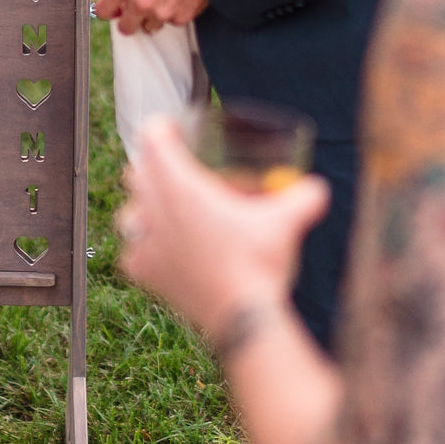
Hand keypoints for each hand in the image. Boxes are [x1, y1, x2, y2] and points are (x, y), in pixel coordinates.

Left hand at [95, 0, 207, 32]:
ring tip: (165, 0)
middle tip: (137, 11)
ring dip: (153, 18)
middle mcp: (140, 2)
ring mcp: (160, 13)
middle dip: (130, 21)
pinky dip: (174, 14)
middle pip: (125, 28)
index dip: (109, 10)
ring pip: (149, 27)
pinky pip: (172, 22)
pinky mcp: (179, 19)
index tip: (115, 9)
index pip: (103, 10)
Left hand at [115, 119, 328, 343]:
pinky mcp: (143, 271)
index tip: (175, 130)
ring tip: (166, 210)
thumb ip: (304, 197)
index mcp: (180, 186)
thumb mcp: (286, 221)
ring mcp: (144, 241)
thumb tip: (315, 188)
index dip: (162, 128)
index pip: (152, 138)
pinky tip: (164, 251)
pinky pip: (132, 252)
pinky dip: (145, 249)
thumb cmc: (259, 263)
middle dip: (153, 166)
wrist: (240, 315)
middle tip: (178, 170)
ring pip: (128, 212)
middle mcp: (154, 209)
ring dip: (144, 207)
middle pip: (137, 172)